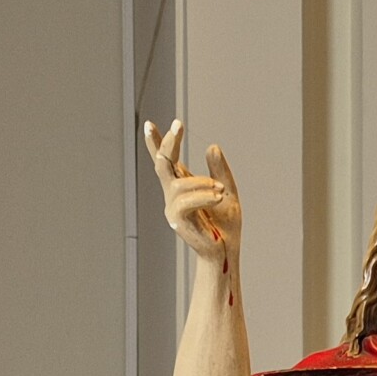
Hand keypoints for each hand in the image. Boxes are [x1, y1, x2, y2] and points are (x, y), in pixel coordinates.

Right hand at [142, 119, 242, 266]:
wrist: (226, 252)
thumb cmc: (225, 225)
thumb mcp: (227, 190)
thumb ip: (219, 170)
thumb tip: (212, 146)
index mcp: (182, 186)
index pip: (165, 161)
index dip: (156, 143)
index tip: (149, 124)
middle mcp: (173, 195)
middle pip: (163, 163)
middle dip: (168, 142)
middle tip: (178, 125)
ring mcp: (173, 208)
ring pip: (179, 183)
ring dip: (203, 183)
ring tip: (222, 192)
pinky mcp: (177, 221)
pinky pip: (185, 202)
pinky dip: (203, 196)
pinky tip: (219, 197)